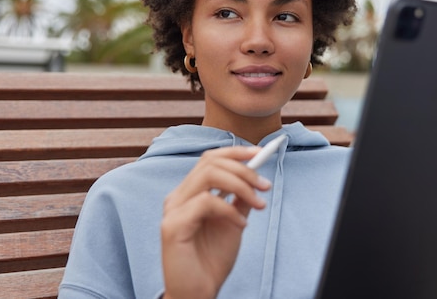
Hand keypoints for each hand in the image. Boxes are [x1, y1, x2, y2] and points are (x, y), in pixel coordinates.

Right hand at [161, 146, 271, 298]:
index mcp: (189, 193)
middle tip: (264, 186)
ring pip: (208, 176)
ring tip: (258, 203)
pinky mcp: (173, 226)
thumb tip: (255, 178)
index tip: (260, 154)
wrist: (199, 292)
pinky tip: (241, 225)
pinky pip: (206, 202)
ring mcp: (172, 209)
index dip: (235, 152)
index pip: (209, 159)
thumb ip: (239, 200)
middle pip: (209, 162)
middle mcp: (178, 197)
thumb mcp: (233, 222)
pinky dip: (229, 209)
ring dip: (240, 185)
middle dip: (242, 169)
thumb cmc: (211, 259)